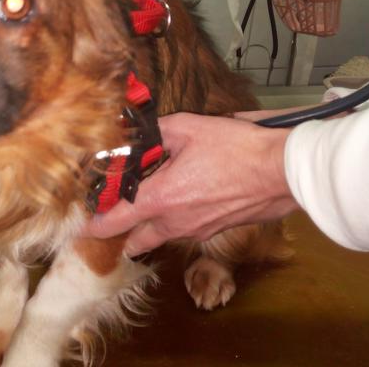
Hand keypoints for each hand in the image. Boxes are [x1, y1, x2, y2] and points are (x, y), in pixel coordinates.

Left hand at [82, 112, 298, 255]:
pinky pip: (187, 230)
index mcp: (161, 200)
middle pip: (136, 241)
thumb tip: (135, 130)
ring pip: (162, 236)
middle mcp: (175, 223)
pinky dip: (178, 219)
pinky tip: (185, 196)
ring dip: (151, 225)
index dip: (94, 224)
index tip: (84, 223)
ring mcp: (198, 231)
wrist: (285, 171)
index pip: (114, 222)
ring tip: (152, 200)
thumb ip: (154, 132)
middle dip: (123, 232)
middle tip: (117, 213)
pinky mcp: (218, 230)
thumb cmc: (237, 149)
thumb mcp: (188, 128)